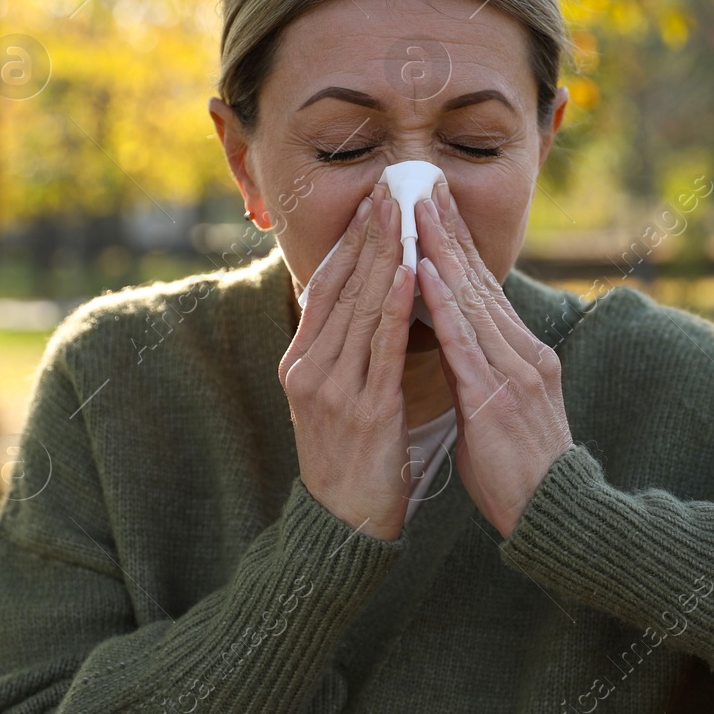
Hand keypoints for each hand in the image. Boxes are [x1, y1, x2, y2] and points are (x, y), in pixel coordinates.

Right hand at [278, 184, 414, 540]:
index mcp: (301, 363)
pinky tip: (413, 271)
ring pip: (363, 308)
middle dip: (368, 234)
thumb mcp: (337, 398)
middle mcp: (310, 369)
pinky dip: (397, 305)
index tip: (372, 200)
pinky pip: (383, 347)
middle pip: (342, 288)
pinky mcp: (366, 410)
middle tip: (390, 187)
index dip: (351, 241)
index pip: (326, 287)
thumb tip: (365, 302)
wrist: (346, 526)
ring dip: (386, 256)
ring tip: (404, 213)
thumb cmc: (352, 460)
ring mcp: (334, 389)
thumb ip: (344, 352)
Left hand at [413, 179, 572, 538]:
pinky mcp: (497, 397)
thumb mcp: (503, 409)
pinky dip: (443, 304)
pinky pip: (464, 342)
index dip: (460, 243)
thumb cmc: (522, 471)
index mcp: (525, 355)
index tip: (437, 205)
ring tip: (417, 210)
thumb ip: (481, 371)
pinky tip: (424, 272)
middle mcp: (523, 353)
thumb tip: (451, 344)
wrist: (555, 516)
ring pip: (471, 300)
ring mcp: (514, 372)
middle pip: (481, 280)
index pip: (486, 288)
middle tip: (424, 184)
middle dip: (450, 229)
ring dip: (441, 250)